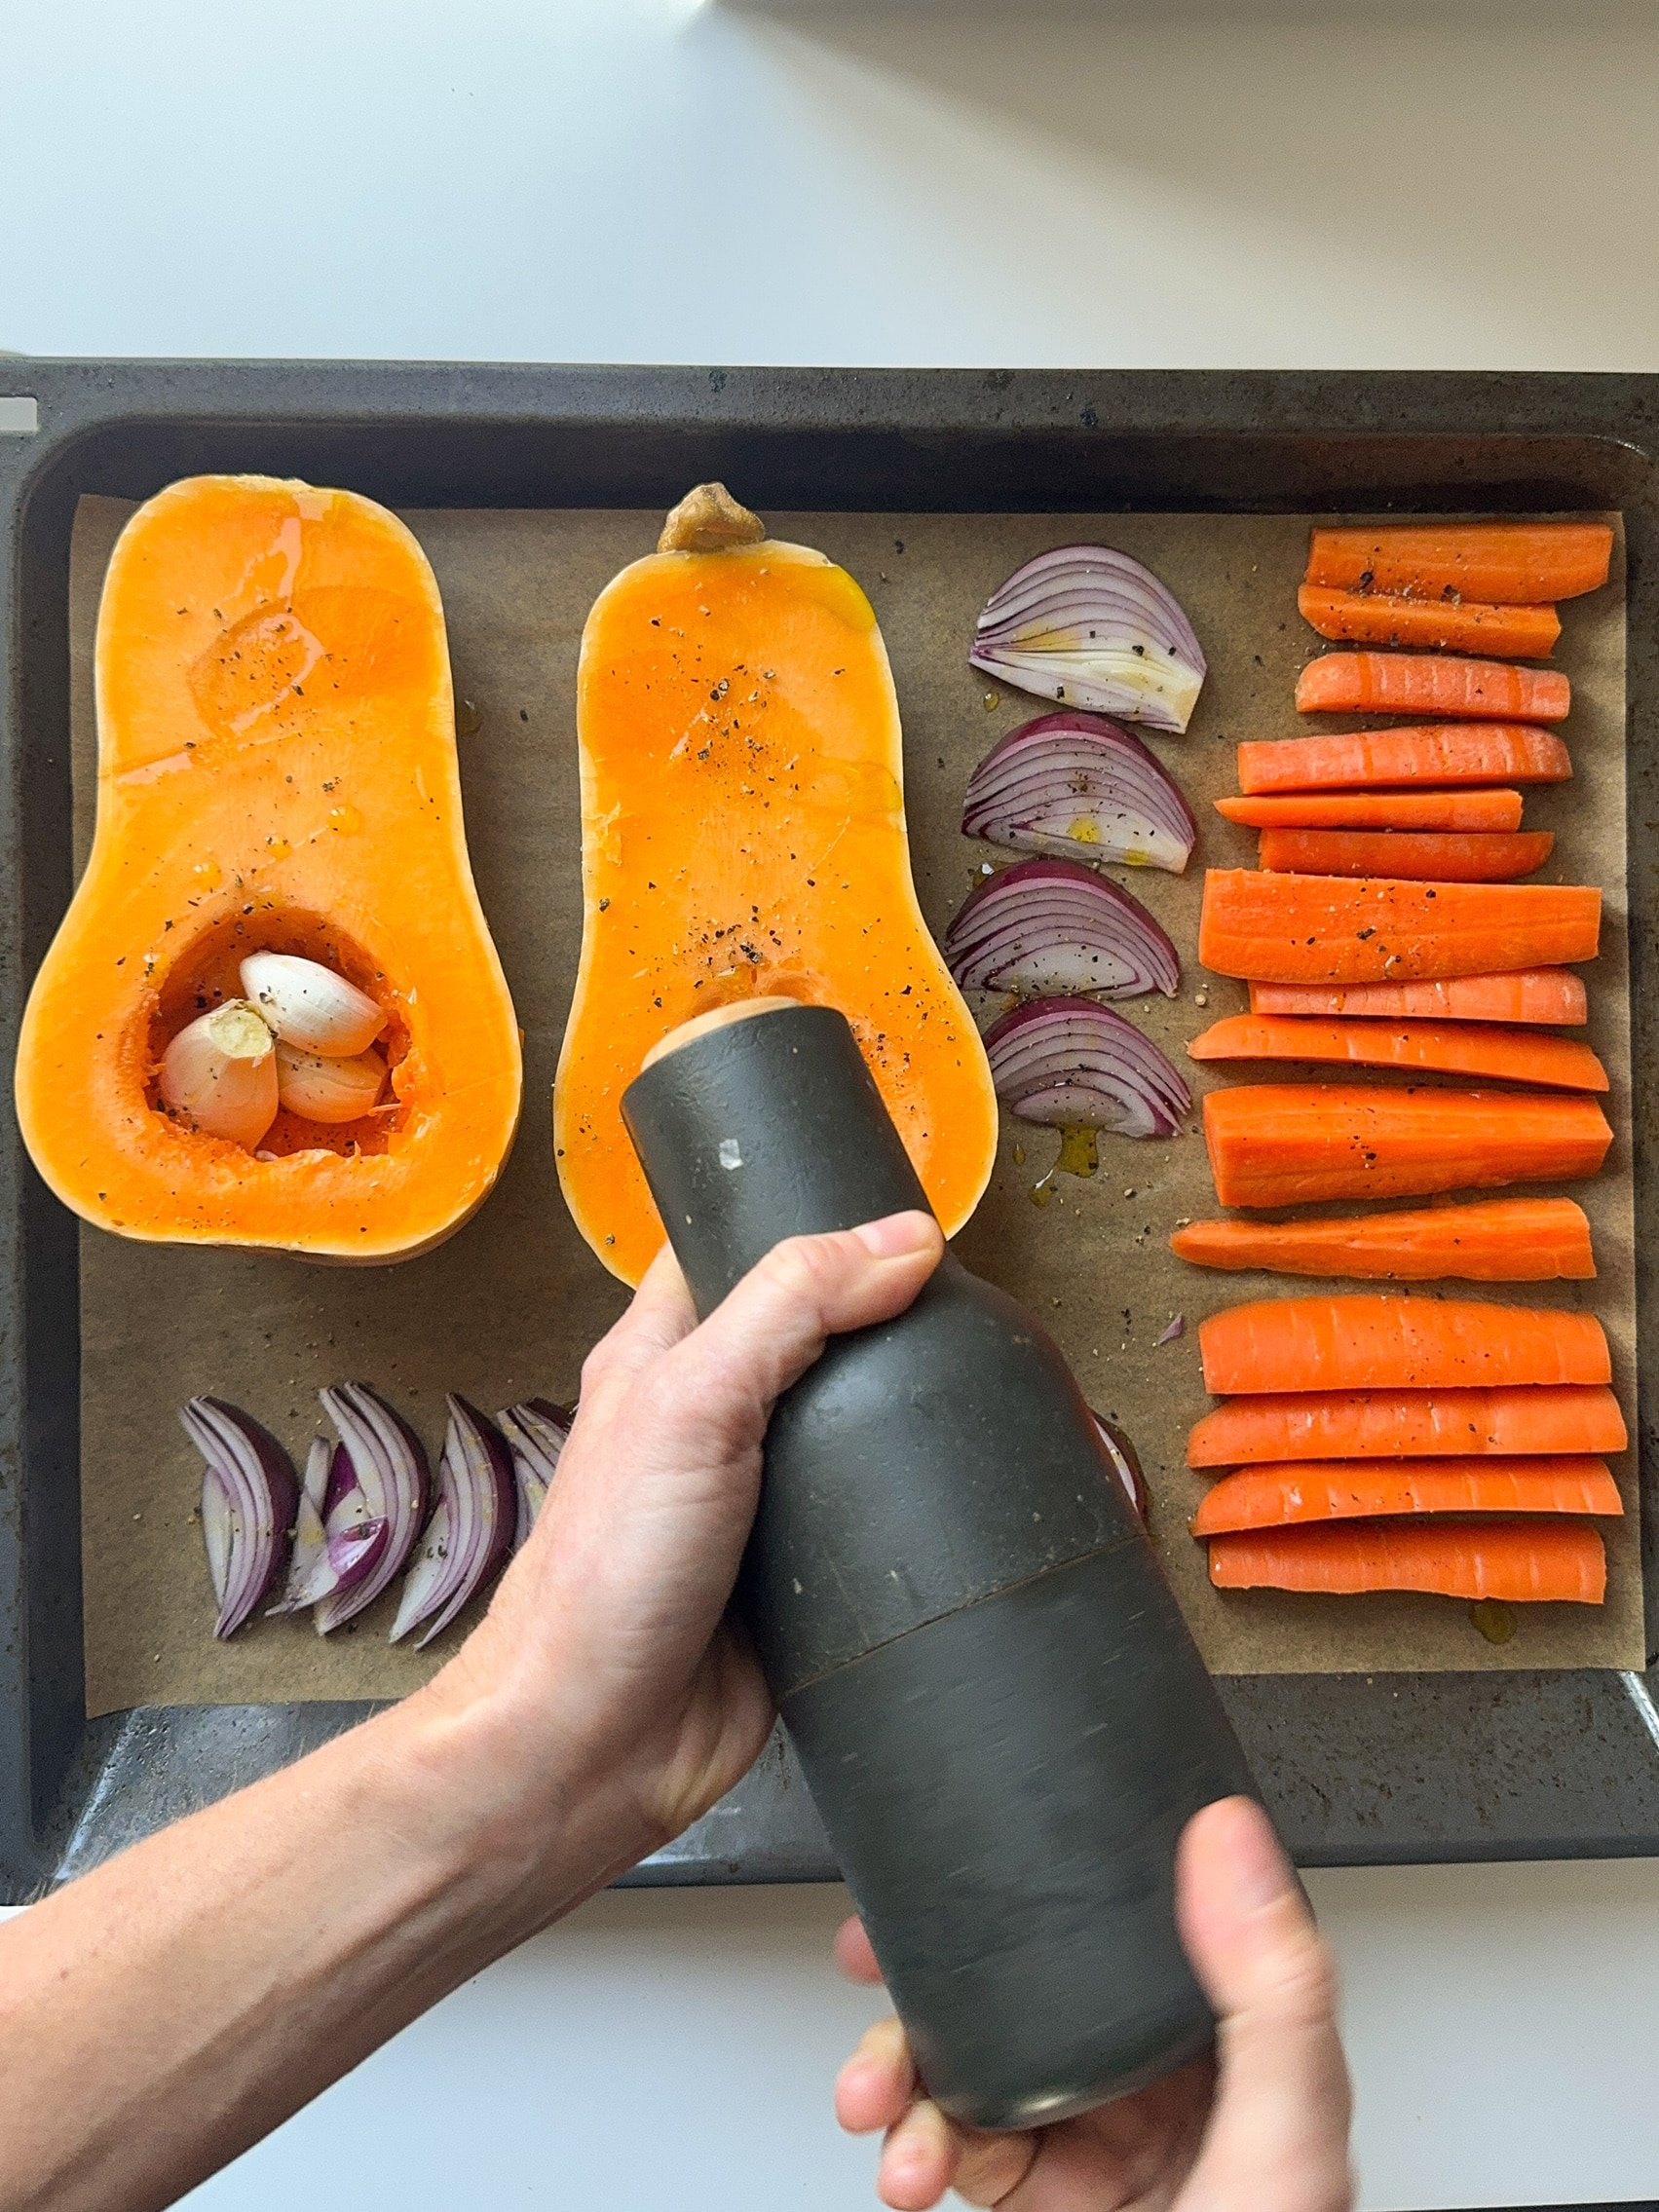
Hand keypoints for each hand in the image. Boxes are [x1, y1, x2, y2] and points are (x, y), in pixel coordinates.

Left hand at [420, 1208, 945, 1914]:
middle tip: (967, 1303)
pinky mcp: (801, 1582)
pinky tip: (970, 1497)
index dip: (803, 1218)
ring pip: (853, 1432)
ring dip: (910, 1421)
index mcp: (663, 1357)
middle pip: (815, 1339)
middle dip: (885, 1322)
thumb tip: (901, 1238)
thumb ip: (790, 1307)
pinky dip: (917, 1513)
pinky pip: (872, 1526)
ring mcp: (758, 1503)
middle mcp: (712, 1422)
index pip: (735, 1250)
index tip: (892, 1204)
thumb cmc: (603, 1577)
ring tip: (991, 1388)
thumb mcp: (693, 1403)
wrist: (595, 1748)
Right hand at [834, 1794, 1351, 2211]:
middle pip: (1018, 1991)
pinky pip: (950, 2149)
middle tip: (873, 1964)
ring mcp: (1087, 2151)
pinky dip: (908, 2147)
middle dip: (930, 1980)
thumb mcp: (1289, 2138)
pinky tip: (904, 2161)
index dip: (1041, 1884)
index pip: (1128, 1927)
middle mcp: (1150, 2090)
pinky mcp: (1036, 2208)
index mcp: (1223, 2046)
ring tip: (877, 2095)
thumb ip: (1272, 1992)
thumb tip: (1233, 1840)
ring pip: (967, 2065)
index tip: (972, 1865)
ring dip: (900, 2069)